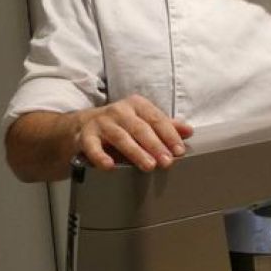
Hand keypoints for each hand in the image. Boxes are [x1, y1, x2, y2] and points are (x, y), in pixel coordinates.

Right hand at [75, 94, 192, 171]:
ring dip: (136, 152)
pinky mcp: (84, 136)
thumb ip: (165, 126)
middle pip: (141, 128)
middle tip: (167, 161)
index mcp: (137, 105)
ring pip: (121, 137)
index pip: (157, 119)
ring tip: (149, 165)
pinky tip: (110, 166)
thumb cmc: (120, 124)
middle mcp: (119, 111)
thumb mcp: (143, 121)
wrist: (81, 126)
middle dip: (156, 145)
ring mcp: (101, 122)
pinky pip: (93, 147)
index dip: (169, 135)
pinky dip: (100, 156)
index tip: (179, 151)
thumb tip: (188, 131)